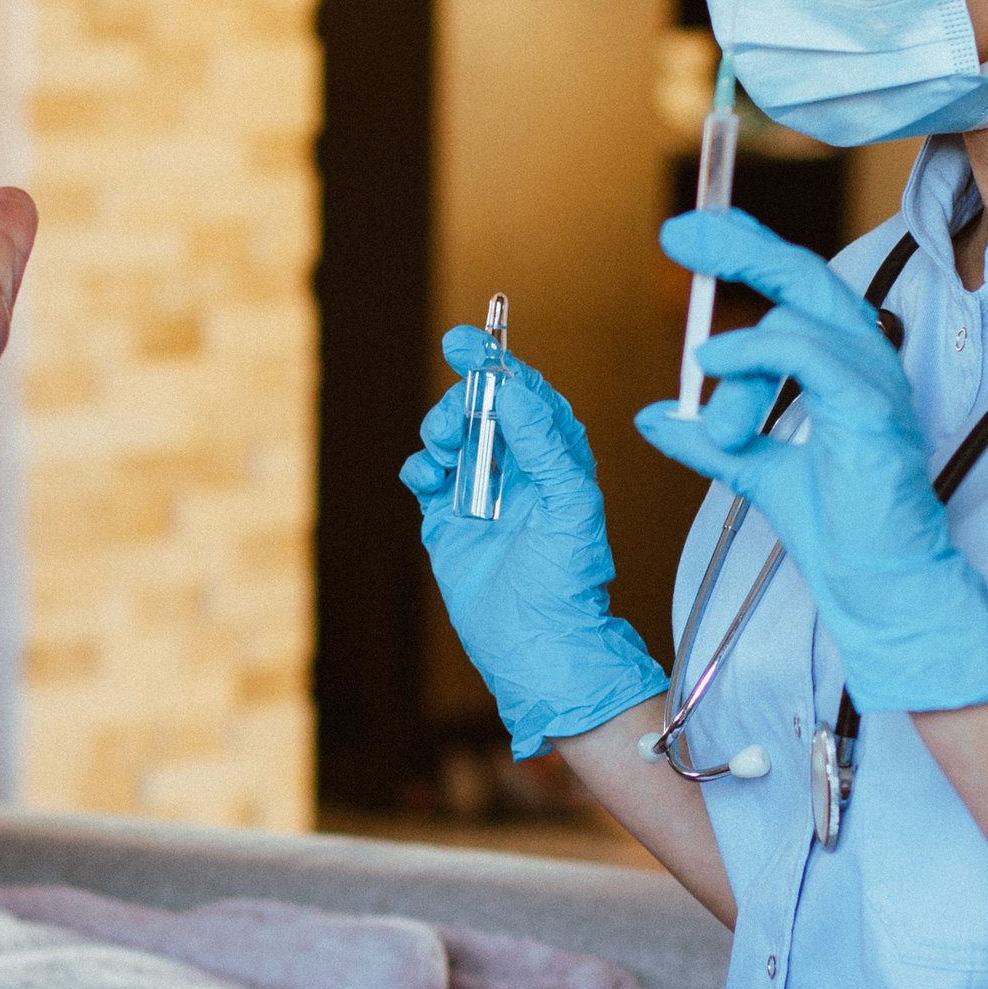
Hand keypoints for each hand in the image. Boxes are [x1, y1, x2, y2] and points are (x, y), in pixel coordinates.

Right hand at [400, 327, 666, 758]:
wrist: (534, 644)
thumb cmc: (566, 580)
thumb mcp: (569, 504)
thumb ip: (544, 443)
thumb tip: (512, 390)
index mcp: (555, 456)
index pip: (523, 393)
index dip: (495, 364)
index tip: (464, 344)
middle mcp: (517, 468)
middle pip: (479, 407)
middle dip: (460, 404)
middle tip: (454, 429)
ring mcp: (479, 491)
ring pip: (448, 435)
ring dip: (438, 434)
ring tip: (444, 460)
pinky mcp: (446, 518)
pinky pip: (424, 474)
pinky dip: (418, 468)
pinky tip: (428, 482)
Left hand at [632, 209, 987, 714]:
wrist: (875, 584)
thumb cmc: (836, 531)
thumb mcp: (753, 472)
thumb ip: (707, 440)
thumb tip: (651, 417)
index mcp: (844, 365)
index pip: (796, 286)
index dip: (747, 248)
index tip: (692, 232)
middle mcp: (866, 361)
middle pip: (802, 275)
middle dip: (739, 246)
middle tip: (677, 233)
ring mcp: (875, 381)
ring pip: (793, 324)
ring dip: (736, 368)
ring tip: (721, 430)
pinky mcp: (872, 410)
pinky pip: (809, 354)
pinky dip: (754, 354)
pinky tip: (713, 368)